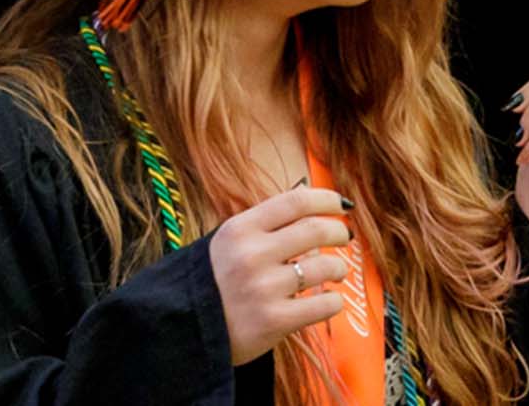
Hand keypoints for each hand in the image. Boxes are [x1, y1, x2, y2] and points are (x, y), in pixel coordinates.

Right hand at [208, 186, 353, 364]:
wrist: (184, 329)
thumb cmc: (214, 281)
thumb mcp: (228, 242)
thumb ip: (265, 224)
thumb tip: (310, 201)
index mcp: (240, 228)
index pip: (296, 201)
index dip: (327, 200)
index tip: (341, 206)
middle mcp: (252, 254)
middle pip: (317, 230)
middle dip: (339, 232)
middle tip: (344, 238)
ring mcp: (263, 288)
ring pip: (325, 267)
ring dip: (339, 267)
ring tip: (336, 272)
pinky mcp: (274, 321)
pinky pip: (324, 305)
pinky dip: (334, 300)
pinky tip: (328, 300)